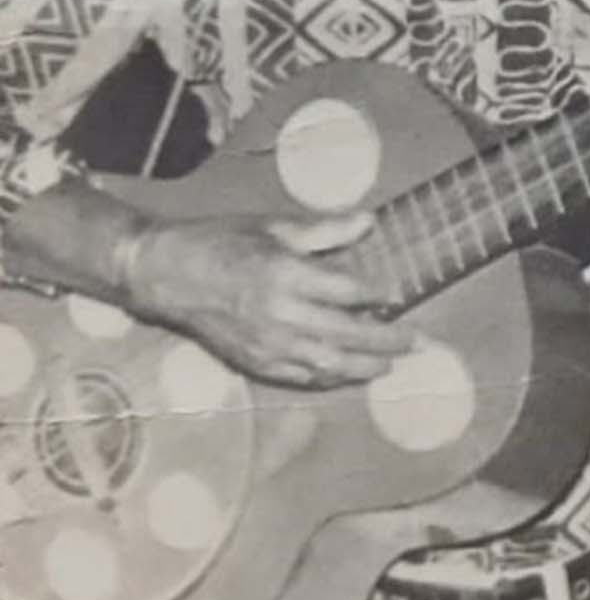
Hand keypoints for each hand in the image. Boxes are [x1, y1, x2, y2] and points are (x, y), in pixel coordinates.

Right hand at [126, 211, 413, 387]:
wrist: (163, 274)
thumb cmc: (220, 242)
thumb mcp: (273, 226)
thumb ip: (325, 230)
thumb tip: (370, 221)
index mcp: (286, 274)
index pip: (349, 291)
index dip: (379, 295)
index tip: (398, 295)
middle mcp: (280, 314)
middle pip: (347, 335)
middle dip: (386, 341)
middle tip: (416, 341)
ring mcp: (266, 343)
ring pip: (327, 364)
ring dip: (364, 367)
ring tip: (391, 364)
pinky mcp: (252, 361)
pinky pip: (300, 377)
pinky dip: (329, 378)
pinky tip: (348, 373)